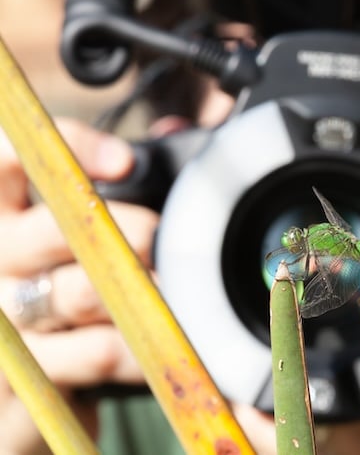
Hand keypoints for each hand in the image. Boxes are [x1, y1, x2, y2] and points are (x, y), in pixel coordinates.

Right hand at [0, 118, 155, 453]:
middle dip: (130, 231)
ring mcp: (5, 321)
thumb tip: (176, 129)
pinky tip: (161, 343)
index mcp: (7, 216)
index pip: (10, 159)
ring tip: (179, 292)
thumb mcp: (94, 236)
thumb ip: (133, 181)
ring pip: (81, 291)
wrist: (43, 393)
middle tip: (167, 241)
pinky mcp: (25, 377)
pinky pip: (96, 352)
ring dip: (143, 290)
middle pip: (54, 228)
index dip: (67, 148)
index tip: (126, 162)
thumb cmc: (77, 302)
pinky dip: (142, 345)